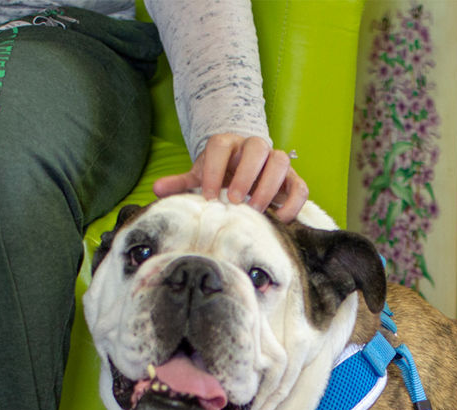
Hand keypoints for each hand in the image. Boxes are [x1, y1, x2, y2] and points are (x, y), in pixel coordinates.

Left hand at [153, 133, 308, 222]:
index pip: (221, 146)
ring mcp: (276, 163)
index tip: (209, 196)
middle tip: (235, 201)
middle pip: (256, 148)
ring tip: (255, 210)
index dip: (215, 170)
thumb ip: (182, 184)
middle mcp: (255, 148)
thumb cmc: (222, 178)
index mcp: (229, 144)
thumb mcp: (202, 178)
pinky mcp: (293, 181)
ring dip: (269, 186)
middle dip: (246, 175)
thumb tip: (156, 189)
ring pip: (280, 162)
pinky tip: (279, 220)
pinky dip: (292, 203)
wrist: (247, 176)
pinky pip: (300, 187)